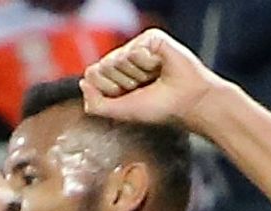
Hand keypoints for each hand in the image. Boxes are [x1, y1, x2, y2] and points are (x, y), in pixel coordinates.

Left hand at [79, 28, 227, 129]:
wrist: (187, 104)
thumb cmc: (159, 109)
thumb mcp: (120, 112)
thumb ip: (95, 103)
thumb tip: (83, 81)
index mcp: (115, 74)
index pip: (92, 75)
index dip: (109, 90)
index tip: (131, 96)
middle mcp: (124, 57)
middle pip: (102, 67)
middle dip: (123, 84)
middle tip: (145, 87)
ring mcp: (137, 46)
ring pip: (117, 59)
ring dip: (137, 76)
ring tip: (154, 77)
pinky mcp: (152, 38)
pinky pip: (135, 51)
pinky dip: (148, 65)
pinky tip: (161, 66)